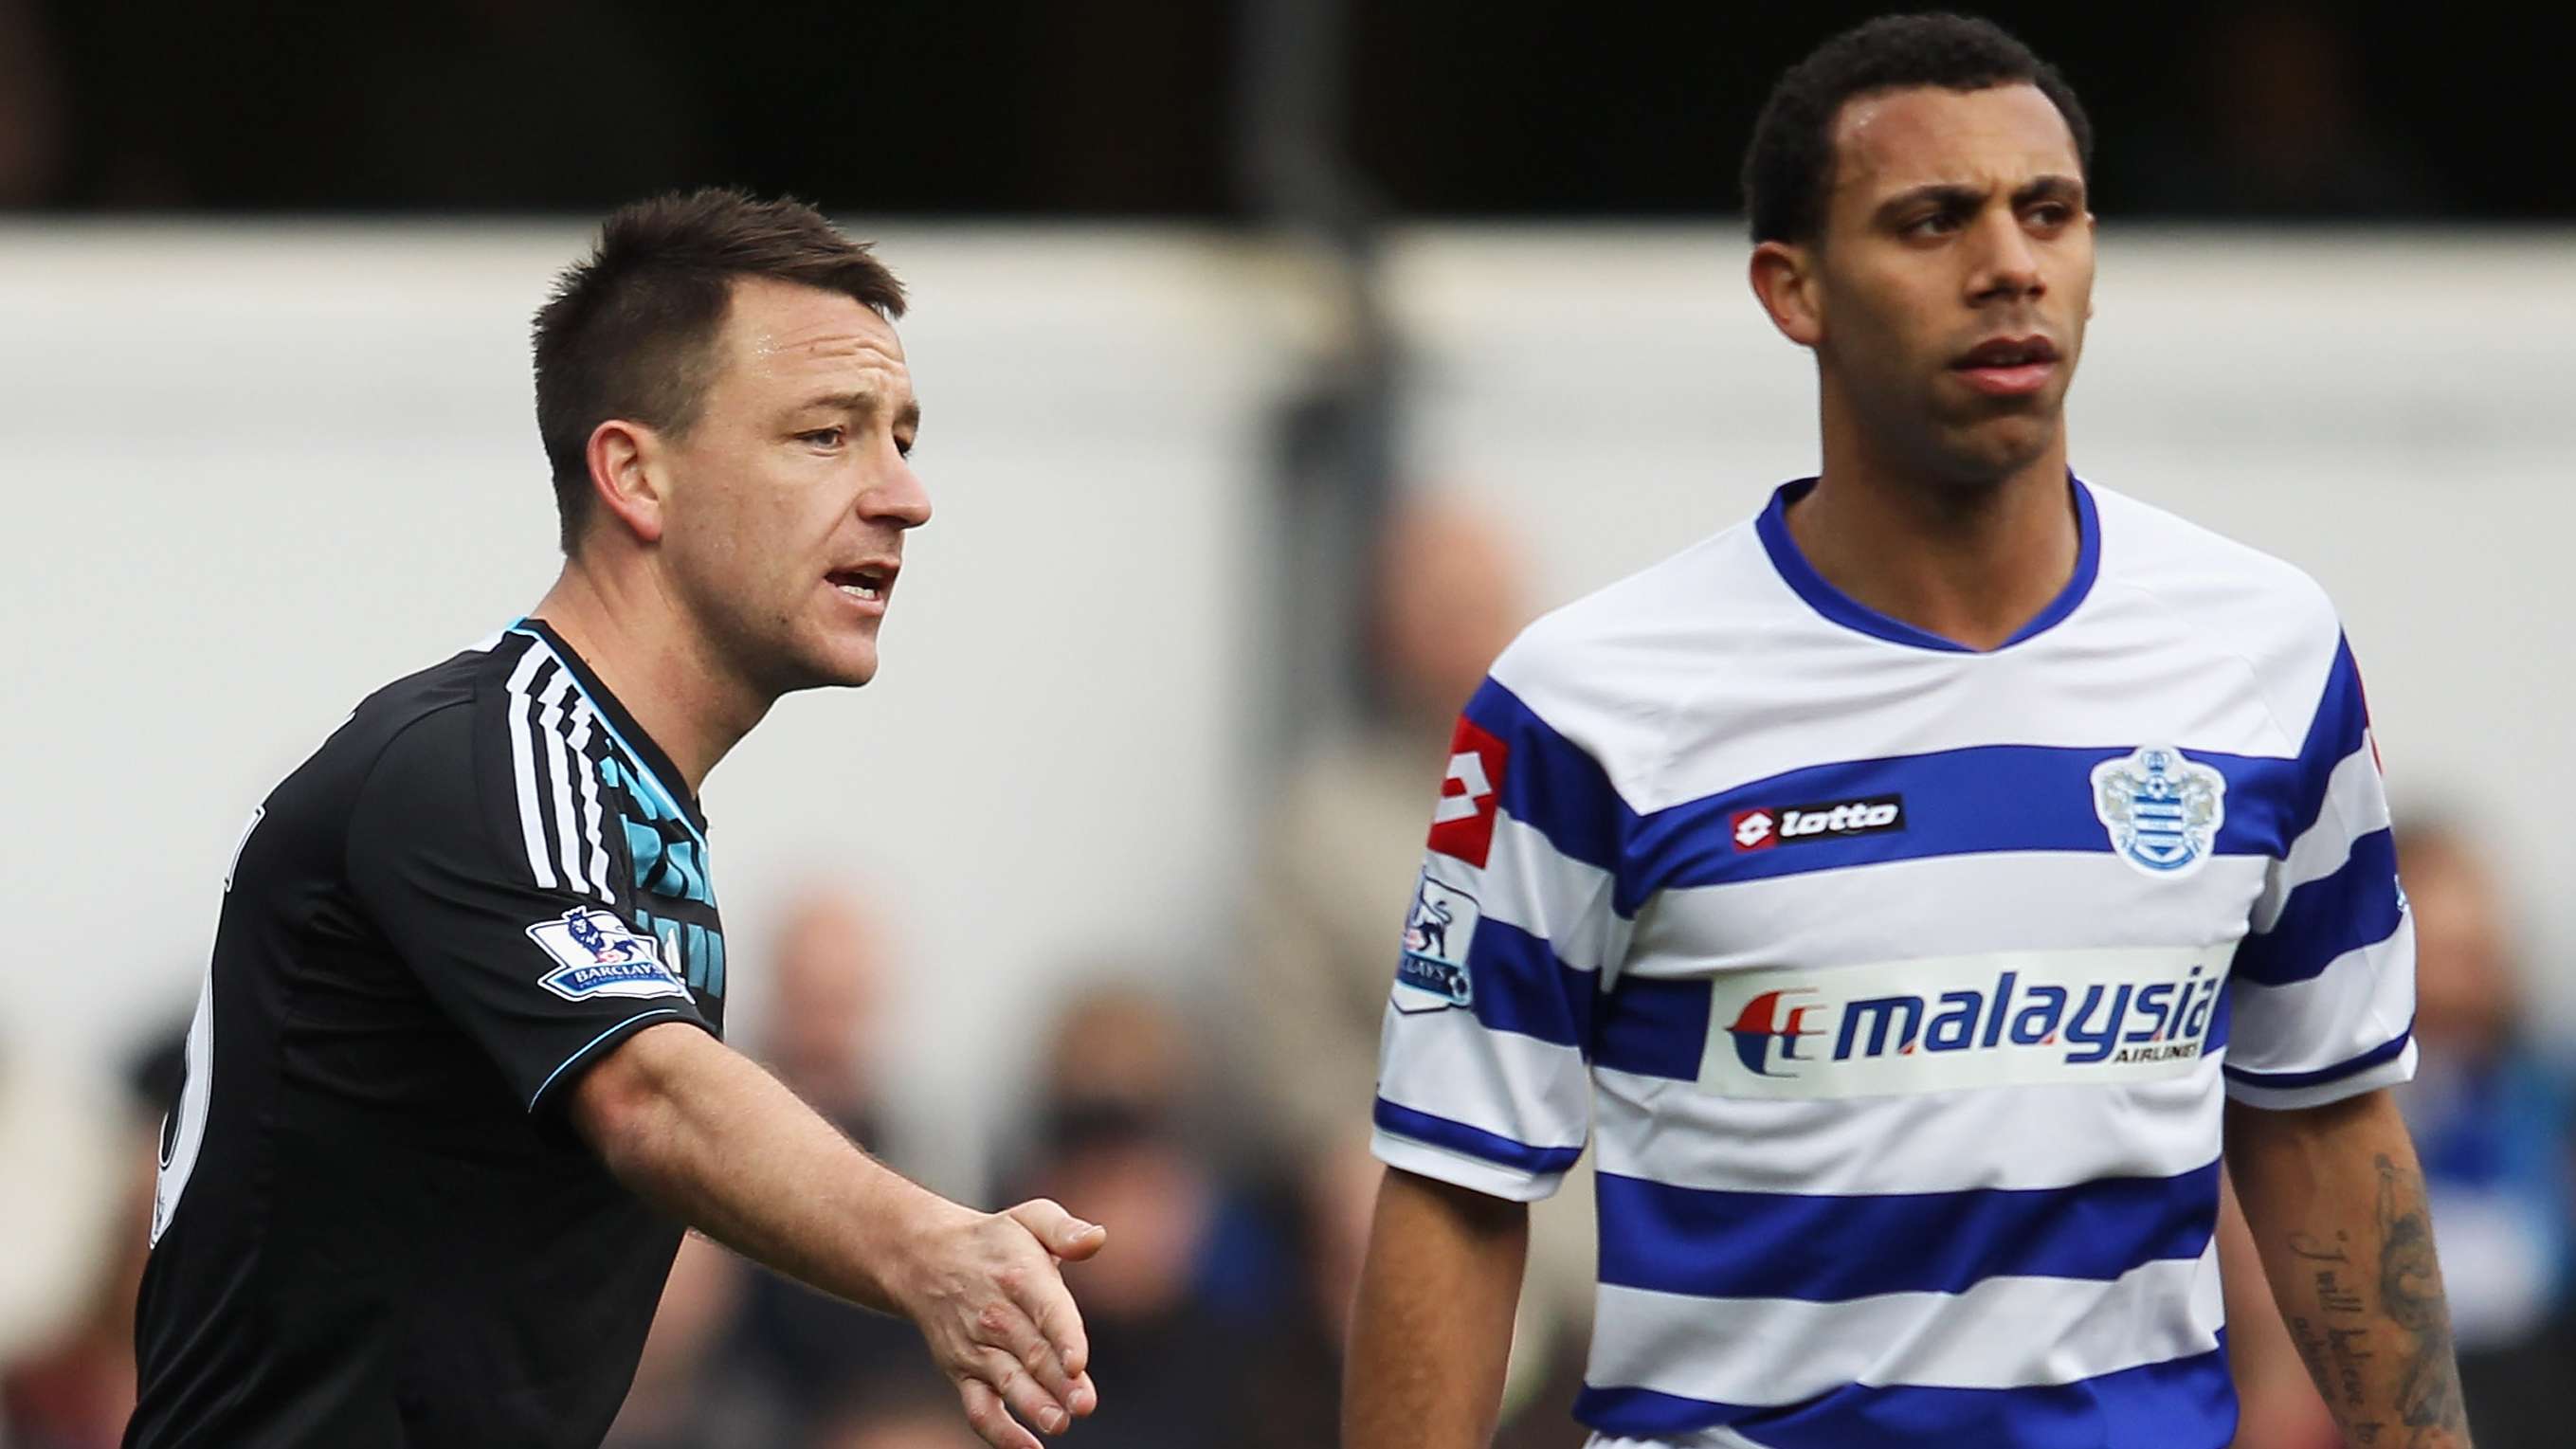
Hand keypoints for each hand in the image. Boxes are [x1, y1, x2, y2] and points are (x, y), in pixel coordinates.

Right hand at [891, 1195, 1108, 1448]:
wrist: (924, 1259)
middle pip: (1033, 1354)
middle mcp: (997, 1316)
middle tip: (1084, 1404)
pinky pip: (979, 1409)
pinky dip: (999, 1433)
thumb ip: (1065, 1229)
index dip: (1064, 1336)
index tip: (1078, 1362)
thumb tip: (1097, 1237)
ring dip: (1033, 1406)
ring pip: (1008, 1384)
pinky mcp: (964, 1374)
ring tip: (1059, 1423)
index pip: (1047, 1310)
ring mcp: (978, 1349)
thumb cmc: (994, 1241)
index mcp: (1020, 1276)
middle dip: (1058, 1382)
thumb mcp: (1030, 1218)